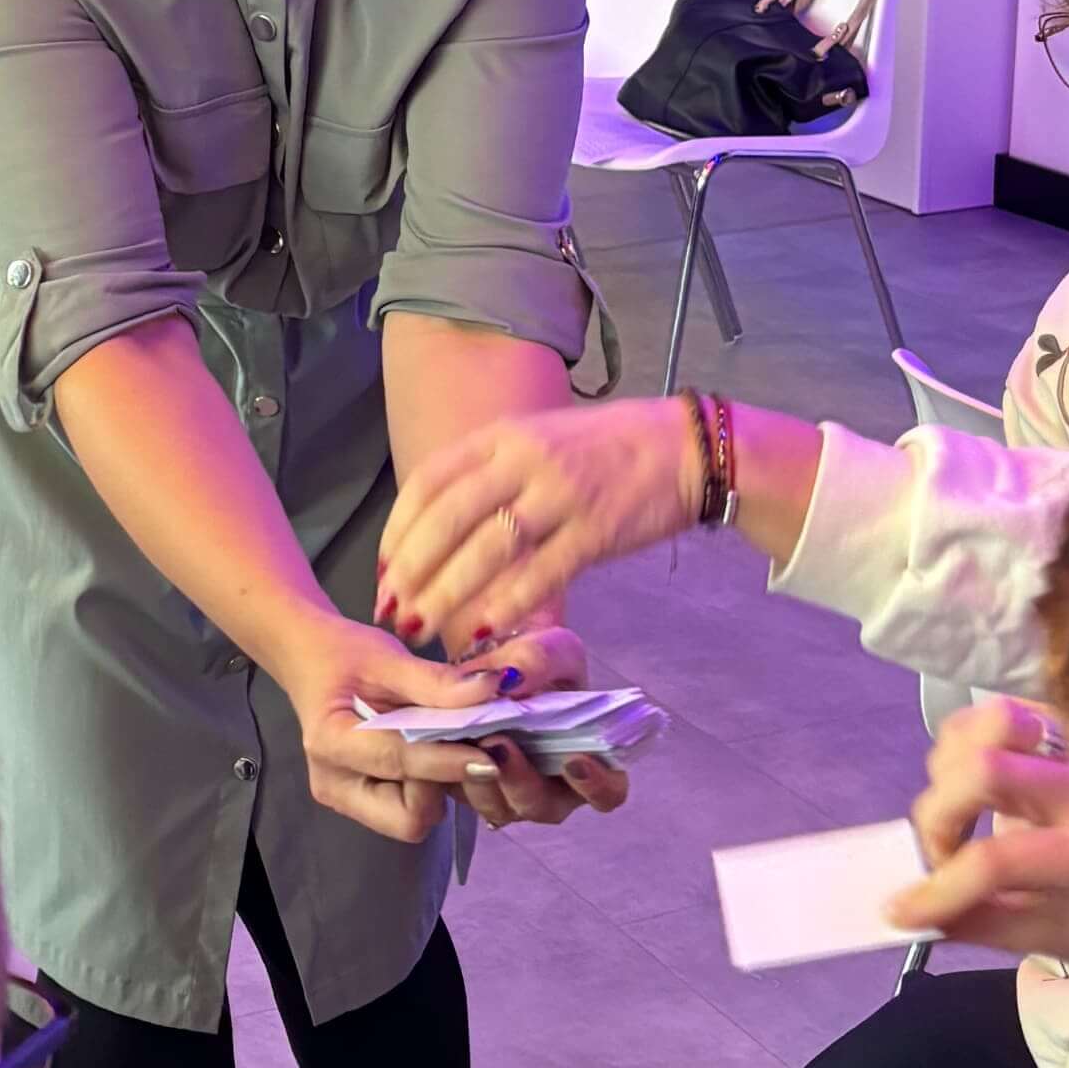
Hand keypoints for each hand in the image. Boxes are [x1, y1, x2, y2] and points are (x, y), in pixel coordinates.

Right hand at [273, 620, 525, 847]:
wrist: (312, 663)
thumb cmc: (344, 655)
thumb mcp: (388, 657)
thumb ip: (436, 680)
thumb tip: (492, 688)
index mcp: (331, 743)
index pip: (398, 762)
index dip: (447, 762)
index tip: (490, 757)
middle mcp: (337, 785)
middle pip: (408, 818)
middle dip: (442, 787)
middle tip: (465, 747)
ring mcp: (350, 800)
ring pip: (413, 820)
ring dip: (442, 789)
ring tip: (453, 747)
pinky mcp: (366, 804)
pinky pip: (410, 811)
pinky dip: (433, 789)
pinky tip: (441, 755)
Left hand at [377, 400, 701, 648]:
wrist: (686, 448)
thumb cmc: (608, 450)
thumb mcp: (539, 440)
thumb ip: (491, 474)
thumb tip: (438, 526)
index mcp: (503, 435)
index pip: (429, 481)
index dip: (397, 531)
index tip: (382, 571)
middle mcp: (525, 459)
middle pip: (448, 518)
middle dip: (411, 570)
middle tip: (391, 612)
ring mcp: (560, 494)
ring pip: (487, 550)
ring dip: (446, 594)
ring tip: (421, 628)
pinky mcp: (595, 531)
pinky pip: (540, 573)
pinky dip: (506, 605)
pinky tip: (481, 632)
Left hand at [453, 624, 630, 834]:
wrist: (489, 655)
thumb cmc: (537, 657)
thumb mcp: (548, 647)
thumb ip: (539, 661)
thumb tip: (511, 681)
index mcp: (587, 757)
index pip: (608, 792)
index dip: (597, 786)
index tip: (573, 760)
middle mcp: (550, 785)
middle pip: (543, 807)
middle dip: (521, 781)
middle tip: (500, 744)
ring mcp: (507, 790)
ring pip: (497, 807)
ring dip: (482, 780)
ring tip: (469, 737)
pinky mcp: (465, 784)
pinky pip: (458, 793)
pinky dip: (450, 770)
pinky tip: (443, 739)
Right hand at [890, 702, 1068, 970]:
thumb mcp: (1056, 940)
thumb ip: (981, 923)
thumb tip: (913, 913)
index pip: (996, 861)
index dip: (938, 888)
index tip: (902, 910)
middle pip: (985, 769)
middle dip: (940, 815)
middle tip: (942, 852)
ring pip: (990, 721)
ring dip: (951, 770)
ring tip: (960, 814)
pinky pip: (998, 709)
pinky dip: (968, 741)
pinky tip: (974, 781)